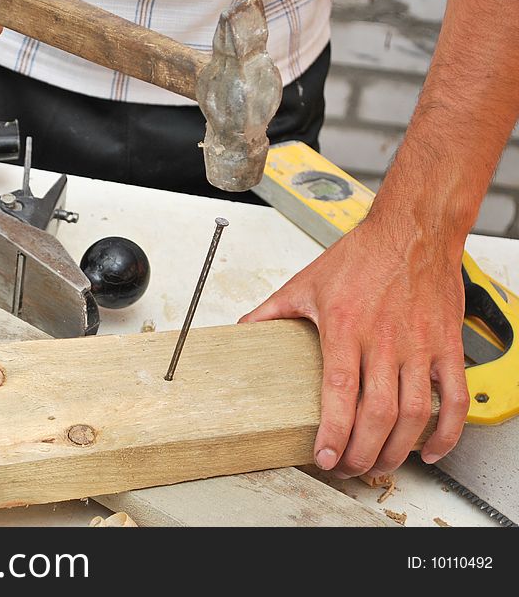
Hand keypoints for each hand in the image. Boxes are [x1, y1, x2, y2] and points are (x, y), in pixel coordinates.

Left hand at [239, 217, 469, 477]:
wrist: (413, 230)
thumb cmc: (361, 255)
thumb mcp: (305, 283)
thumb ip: (271, 311)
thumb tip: (243, 328)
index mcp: (346, 327)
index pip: (339, 391)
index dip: (333, 431)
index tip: (323, 456)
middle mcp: (385, 340)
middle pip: (377, 413)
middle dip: (361, 451)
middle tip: (347, 467)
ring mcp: (420, 345)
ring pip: (414, 413)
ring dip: (397, 449)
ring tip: (378, 463)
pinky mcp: (446, 346)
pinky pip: (454, 398)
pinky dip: (445, 432)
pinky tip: (428, 449)